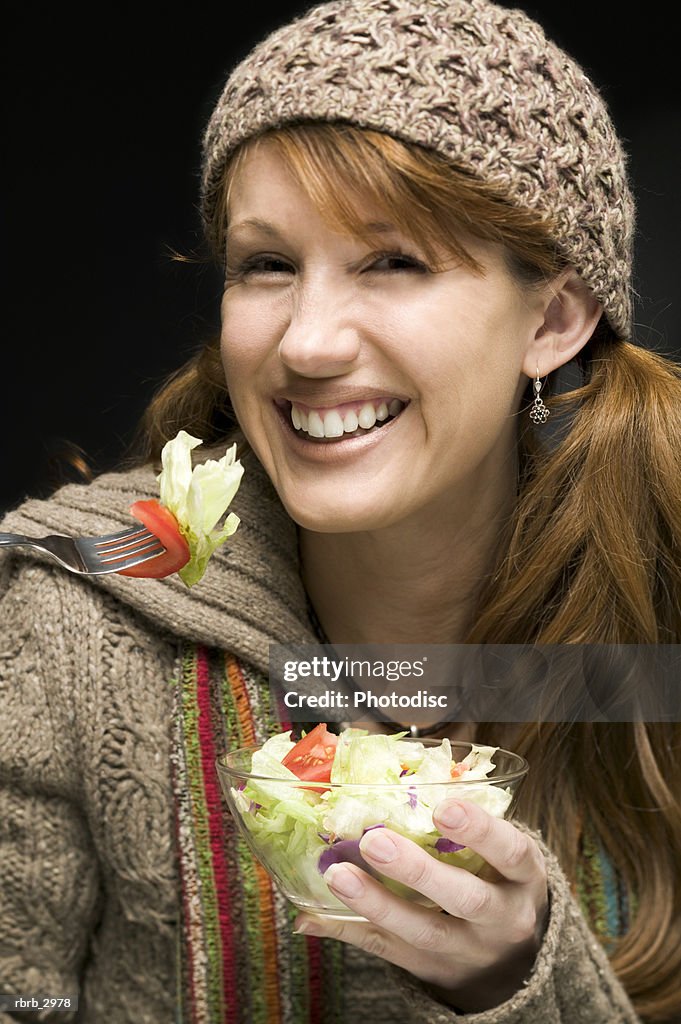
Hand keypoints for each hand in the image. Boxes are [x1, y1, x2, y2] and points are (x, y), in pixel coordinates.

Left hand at [294, 799, 548, 1013]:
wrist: (515, 962)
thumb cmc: (498, 880)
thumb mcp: (503, 854)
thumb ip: (467, 821)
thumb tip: (399, 776)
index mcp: (522, 877)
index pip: (510, 852)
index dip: (480, 831)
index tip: (444, 808)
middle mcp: (501, 917)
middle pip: (465, 898)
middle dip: (418, 871)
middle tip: (375, 841)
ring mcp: (467, 949)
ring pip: (422, 931)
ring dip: (376, 903)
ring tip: (337, 875)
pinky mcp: (432, 971)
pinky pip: (388, 952)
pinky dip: (349, 932)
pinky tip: (313, 917)